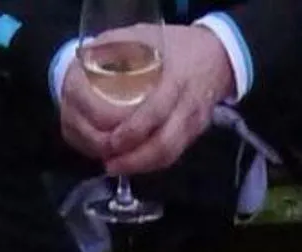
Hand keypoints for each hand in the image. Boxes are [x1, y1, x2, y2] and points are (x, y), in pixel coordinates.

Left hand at [61, 22, 234, 176]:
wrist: (216, 57)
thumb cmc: (176, 45)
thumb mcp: (147, 35)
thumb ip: (118, 46)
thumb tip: (85, 59)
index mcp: (176, 79)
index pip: (155, 113)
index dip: (132, 132)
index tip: (110, 141)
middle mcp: (188, 106)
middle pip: (164, 146)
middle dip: (135, 161)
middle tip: (109, 164)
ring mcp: (194, 124)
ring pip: (170, 156)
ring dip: (142, 167)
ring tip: (116, 167)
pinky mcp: (195, 135)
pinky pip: (174, 155)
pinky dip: (152, 163)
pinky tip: (133, 163)